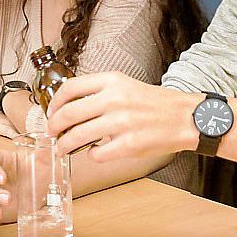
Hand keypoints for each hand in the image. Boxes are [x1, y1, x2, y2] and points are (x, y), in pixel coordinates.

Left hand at [46, 72, 199, 160]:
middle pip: (68, 114)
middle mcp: (114, 99)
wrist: (185, 117)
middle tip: (51, 133)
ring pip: (77, 137)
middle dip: (53, 127)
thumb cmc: (154, 103)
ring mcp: (121, 122)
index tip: (51, 112)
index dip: (54, 103)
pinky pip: (96, 154)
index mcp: (112, 81)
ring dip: (64, 145)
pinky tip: (95, 152)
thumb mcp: (125, 85)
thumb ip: (99, 91)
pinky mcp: (129, 144)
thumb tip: (69, 105)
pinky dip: (91, 155)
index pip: (70, 88)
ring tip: (63, 148)